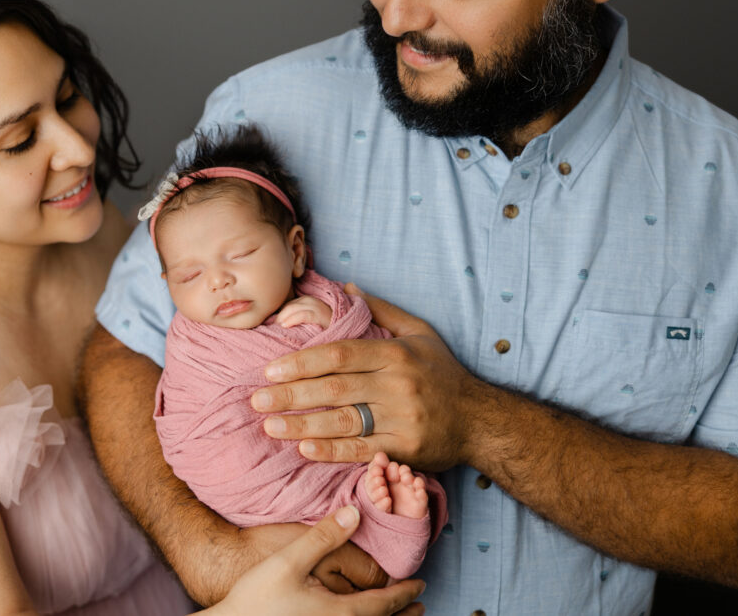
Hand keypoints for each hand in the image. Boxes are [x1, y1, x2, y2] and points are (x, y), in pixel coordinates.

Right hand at [204, 507, 424, 615]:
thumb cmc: (257, 596)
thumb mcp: (290, 559)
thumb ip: (325, 536)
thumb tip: (356, 514)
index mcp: (340, 613)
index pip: (383, 603)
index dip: (404, 593)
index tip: (420, 584)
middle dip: (402, 612)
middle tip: (420, 603)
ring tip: (398, 615)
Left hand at [252, 284, 481, 469]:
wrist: (481, 421)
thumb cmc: (443, 373)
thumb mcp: (418, 332)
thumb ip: (380, 310)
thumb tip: (346, 286)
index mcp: (395, 353)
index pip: (339, 354)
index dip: (301, 361)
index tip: (270, 369)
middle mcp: (397, 384)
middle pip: (334, 388)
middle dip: (291, 394)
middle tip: (256, 398)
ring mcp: (403, 418)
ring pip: (344, 421)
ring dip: (302, 424)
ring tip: (270, 425)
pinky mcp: (406, 449)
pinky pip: (362, 449)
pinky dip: (331, 451)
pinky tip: (304, 449)